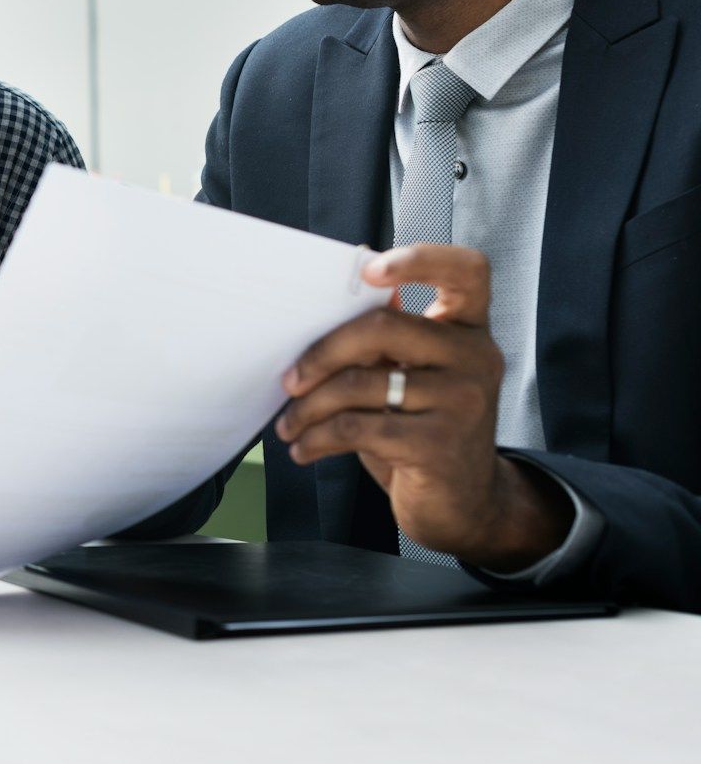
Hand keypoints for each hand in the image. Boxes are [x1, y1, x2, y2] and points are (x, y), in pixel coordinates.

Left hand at [276, 243, 569, 568]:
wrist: (465, 505)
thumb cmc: (423, 429)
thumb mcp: (413, 378)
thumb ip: (388, 340)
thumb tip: (330, 301)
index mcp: (468, 329)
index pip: (465, 270)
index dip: (419, 259)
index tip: (369, 269)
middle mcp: (475, 358)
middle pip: (382, 327)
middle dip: (321, 352)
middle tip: (289, 380)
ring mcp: (463, 401)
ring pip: (359, 383)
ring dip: (308, 407)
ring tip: (289, 424)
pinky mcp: (439, 444)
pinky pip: (356, 426)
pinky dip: (317, 437)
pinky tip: (304, 448)